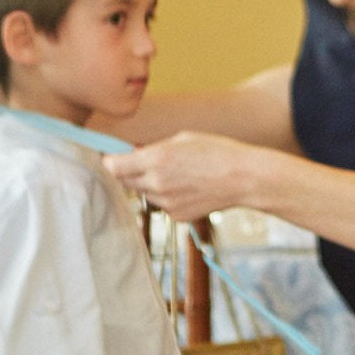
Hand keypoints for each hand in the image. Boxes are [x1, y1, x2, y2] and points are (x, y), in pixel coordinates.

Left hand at [104, 131, 259, 220]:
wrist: (243, 179)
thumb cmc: (217, 152)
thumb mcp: (183, 139)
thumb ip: (154, 148)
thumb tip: (135, 154)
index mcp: (156, 159)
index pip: (113, 166)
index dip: (111, 160)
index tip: (113, 156)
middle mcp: (156, 183)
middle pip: (125, 181)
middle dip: (131, 172)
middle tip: (147, 163)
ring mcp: (166, 203)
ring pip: (145, 194)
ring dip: (150, 185)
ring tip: (178, 175)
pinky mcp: (177, 216)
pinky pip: (162, 205)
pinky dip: (167, 197)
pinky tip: (188, 188)